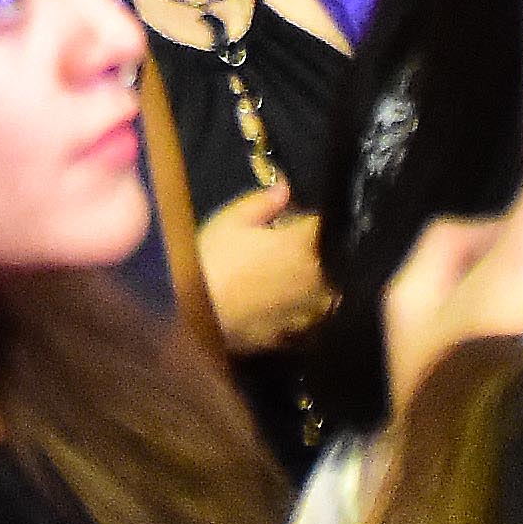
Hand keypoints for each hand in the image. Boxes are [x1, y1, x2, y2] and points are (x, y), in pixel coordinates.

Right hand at [198, 184, 330, 352]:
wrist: (191, 315)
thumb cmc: (212, 260)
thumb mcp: (232, 219)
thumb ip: (265, 201)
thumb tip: (287, 187)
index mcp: (305, 245)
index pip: (326, 223)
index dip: (312, 218)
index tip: (297, 217)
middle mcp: (316, 279)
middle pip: (331, 261)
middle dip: (316, 252)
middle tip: (286, 248)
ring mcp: (306, 312)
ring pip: (325, 295)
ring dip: (314, 284)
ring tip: (285, 279)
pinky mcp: (291, 335)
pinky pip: (305, 320)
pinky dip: (299, 312)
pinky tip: (279, 307)